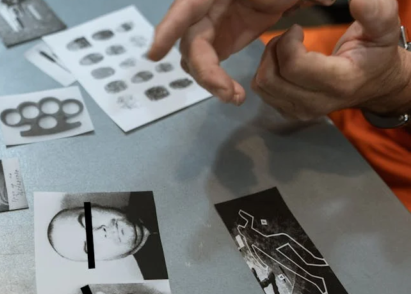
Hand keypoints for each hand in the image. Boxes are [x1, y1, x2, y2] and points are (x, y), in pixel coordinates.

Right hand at [148, 0, 334, 103]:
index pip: (188, 5)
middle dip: (203, 70)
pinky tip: (235, 94)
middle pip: (190, 39)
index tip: (154, 53)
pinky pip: (208, 63)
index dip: (169, 27)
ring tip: (235, 97)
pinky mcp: (223, 37)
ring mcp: (214, 22)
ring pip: (195, 56)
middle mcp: (208, 5)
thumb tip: (324, 0)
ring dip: (209, 80)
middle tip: (227, 93)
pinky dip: (216, 81)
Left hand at [252, 0, 408, 119]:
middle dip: (274, 50)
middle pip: (271, 78)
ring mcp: (301, 111)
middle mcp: (316, 103)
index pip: (293, 66)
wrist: (376, 86)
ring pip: (262, 86)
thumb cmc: (377, 54)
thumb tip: (358, 1)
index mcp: (339, 82)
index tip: (297, 29)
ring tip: (285, 48)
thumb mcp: (384, 31)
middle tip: (288, 37)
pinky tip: (284, 62)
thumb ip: (375, 14)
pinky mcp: (290, 112)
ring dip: (267, 61)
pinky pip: (263, 92)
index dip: (287, 42)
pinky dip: (267, 73)